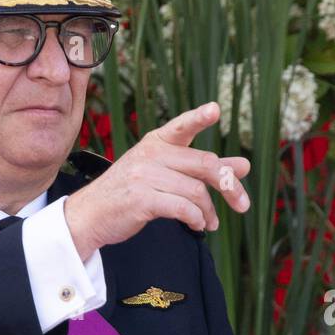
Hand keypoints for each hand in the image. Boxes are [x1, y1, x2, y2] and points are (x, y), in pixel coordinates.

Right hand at [63, 101, 250, 256]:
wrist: (91, 215)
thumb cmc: (132, 193)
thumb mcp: (165, 174)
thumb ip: (201, 169)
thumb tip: (244, 166)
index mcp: (156, 142)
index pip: (181, 126)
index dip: (199, 117)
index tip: (215, 109)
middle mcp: (151, 154)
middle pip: (205, 164)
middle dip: (229, 186)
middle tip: (243, 205)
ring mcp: (144, 175)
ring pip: (196, 191)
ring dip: (209, 211)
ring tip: (210, 223)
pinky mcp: (141, 199)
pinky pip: (182, 208)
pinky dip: (196, 219)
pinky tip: (198, 225)